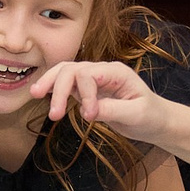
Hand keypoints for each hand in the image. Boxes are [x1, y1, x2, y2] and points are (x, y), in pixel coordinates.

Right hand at [38, 58, 171, 143]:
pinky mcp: (87, 90)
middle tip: (53, 115)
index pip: (88, 74)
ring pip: (65, 73)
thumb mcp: (136, 115)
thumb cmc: (150, 115)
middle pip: (71, 70)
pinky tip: (42, 96)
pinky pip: (66, 85)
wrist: (155, 120)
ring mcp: (94, 79)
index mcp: (116, 72)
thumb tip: (87, 111)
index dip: (85, 94)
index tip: (89, 117)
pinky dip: (54, 89)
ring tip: (34, 95)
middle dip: (58, 88)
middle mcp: (102, 71)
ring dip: (50, 83)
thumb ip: (112, 110)